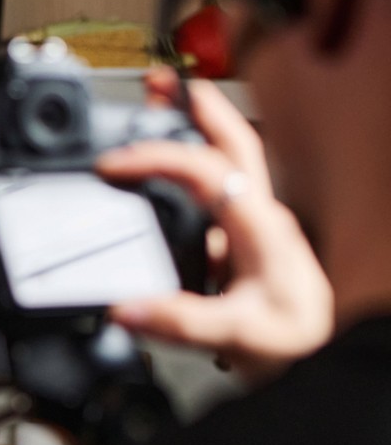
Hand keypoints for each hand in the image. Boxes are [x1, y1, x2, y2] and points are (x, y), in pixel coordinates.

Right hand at [99, 68, 332, 383]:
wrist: (333, 363)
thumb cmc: (299, 344)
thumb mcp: (238, 336)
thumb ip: (180, 321)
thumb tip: (125, 308)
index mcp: (261, 226)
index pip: (206, 169)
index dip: (157, 157)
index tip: (112, 165)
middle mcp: (263, 218)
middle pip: (233, 142)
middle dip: (195, 106)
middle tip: (160, 81)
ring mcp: (258, 230)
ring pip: (229, 164)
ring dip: (197, 133)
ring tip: (164, 112)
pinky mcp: (248, 249)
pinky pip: (218, 199)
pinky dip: (191, 178)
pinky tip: (168, 191)